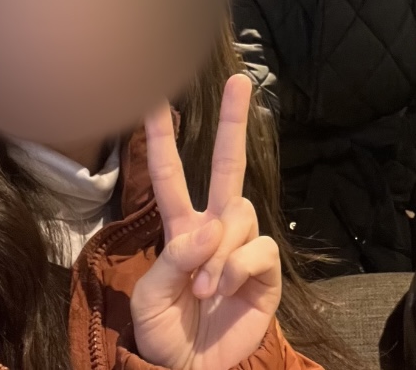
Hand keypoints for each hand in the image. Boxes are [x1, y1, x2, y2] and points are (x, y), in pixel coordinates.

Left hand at [131, 74, 280, 369]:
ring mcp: (242, 249)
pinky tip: (224, 291)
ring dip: (218, 254)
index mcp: (179, 229)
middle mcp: (213, 230)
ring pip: (239, 216)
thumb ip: (174, 259)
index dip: (162, 139)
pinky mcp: (265, 272)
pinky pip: (257, 248)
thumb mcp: (150, 298)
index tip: (154, 99)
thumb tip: (209, 227)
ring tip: (202, 291)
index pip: (169, 175)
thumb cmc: (164, 334)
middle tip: (240, 82)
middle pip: (227, 167)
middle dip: (232, 125)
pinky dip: (236, 269)